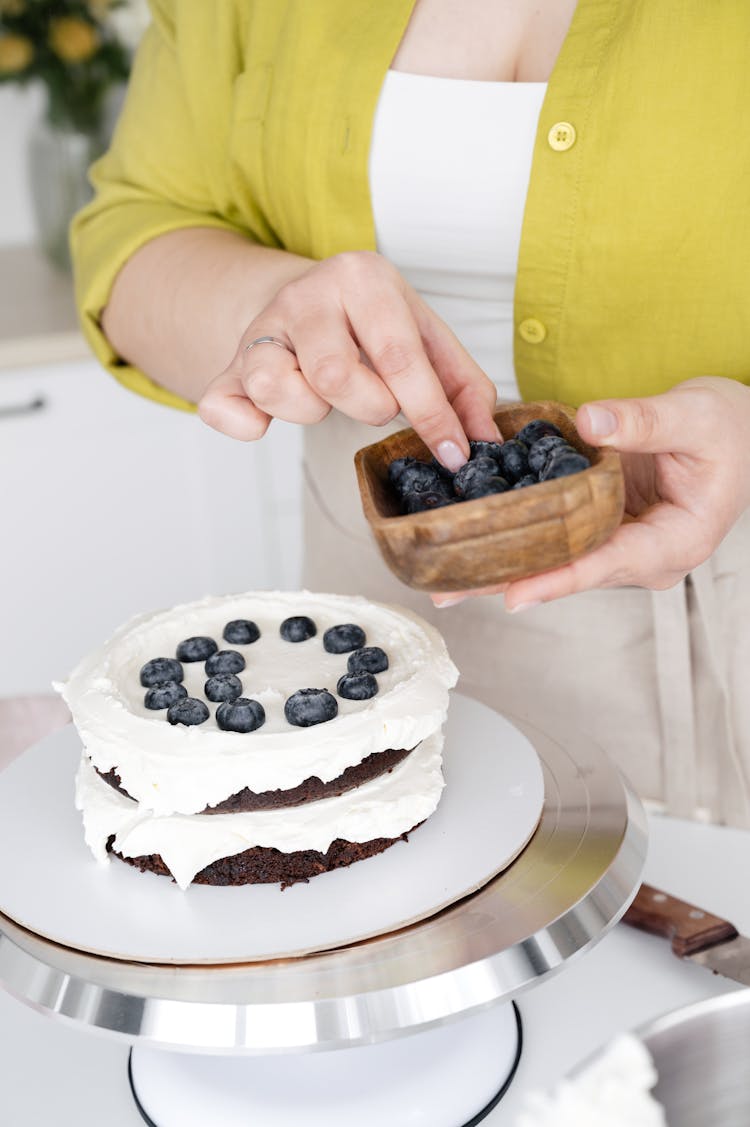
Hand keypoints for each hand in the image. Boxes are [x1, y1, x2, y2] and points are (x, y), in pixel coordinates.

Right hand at [198, 251, 498, 466]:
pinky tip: (265, 421)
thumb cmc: (375, 326)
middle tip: (376, 399)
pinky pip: (220, 406)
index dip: (431, 414)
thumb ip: (463, 386)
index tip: (453, 454)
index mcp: (362, 278)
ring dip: (309, 412)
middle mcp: (305, 295)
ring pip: (276, 388)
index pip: (399, 356)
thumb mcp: (427, 337)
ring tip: (324, 397)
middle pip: (335, 375)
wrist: (309, 299)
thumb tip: (484, 441)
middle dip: (369, 406)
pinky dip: (243, 425)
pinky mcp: (228, 365)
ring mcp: (261, 331)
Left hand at [431, 377, 749, 609]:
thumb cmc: (728, 429)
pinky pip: (556, 539)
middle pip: (570, 573)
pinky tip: (470, 542)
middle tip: (447, 591)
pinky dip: (517, 539)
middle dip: (510, 580)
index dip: (558, 579)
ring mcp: (622, 547)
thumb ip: (644, 420)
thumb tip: (590, 420)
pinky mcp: (603, 529)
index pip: (608, 564)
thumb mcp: (694, 415)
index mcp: (675, 541)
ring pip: (556, 563)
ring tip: (442, 579)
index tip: (512, 594)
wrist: (738, 432)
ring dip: (502, 567)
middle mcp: (644, 557)